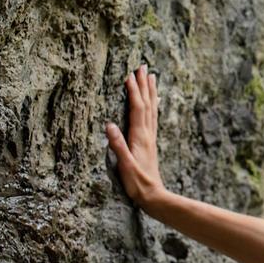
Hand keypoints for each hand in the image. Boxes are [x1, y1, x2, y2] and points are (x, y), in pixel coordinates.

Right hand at [106, 62, 166, 209]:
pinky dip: (153, 106)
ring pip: (152, 109)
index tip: (130, 74)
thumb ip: (117, 145)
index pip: (137, 108)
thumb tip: (109, 125)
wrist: (154, 196)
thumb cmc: (137, 183)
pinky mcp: (150, 143)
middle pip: (147, 104)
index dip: (134, 91)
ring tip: (152, 77)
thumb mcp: (124, 165)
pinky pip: (153, 118)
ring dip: (151, 92)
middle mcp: (147, 134)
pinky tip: (154, 103)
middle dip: (144, 84)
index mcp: (140, 137)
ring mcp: (150, 138)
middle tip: (143, 66)